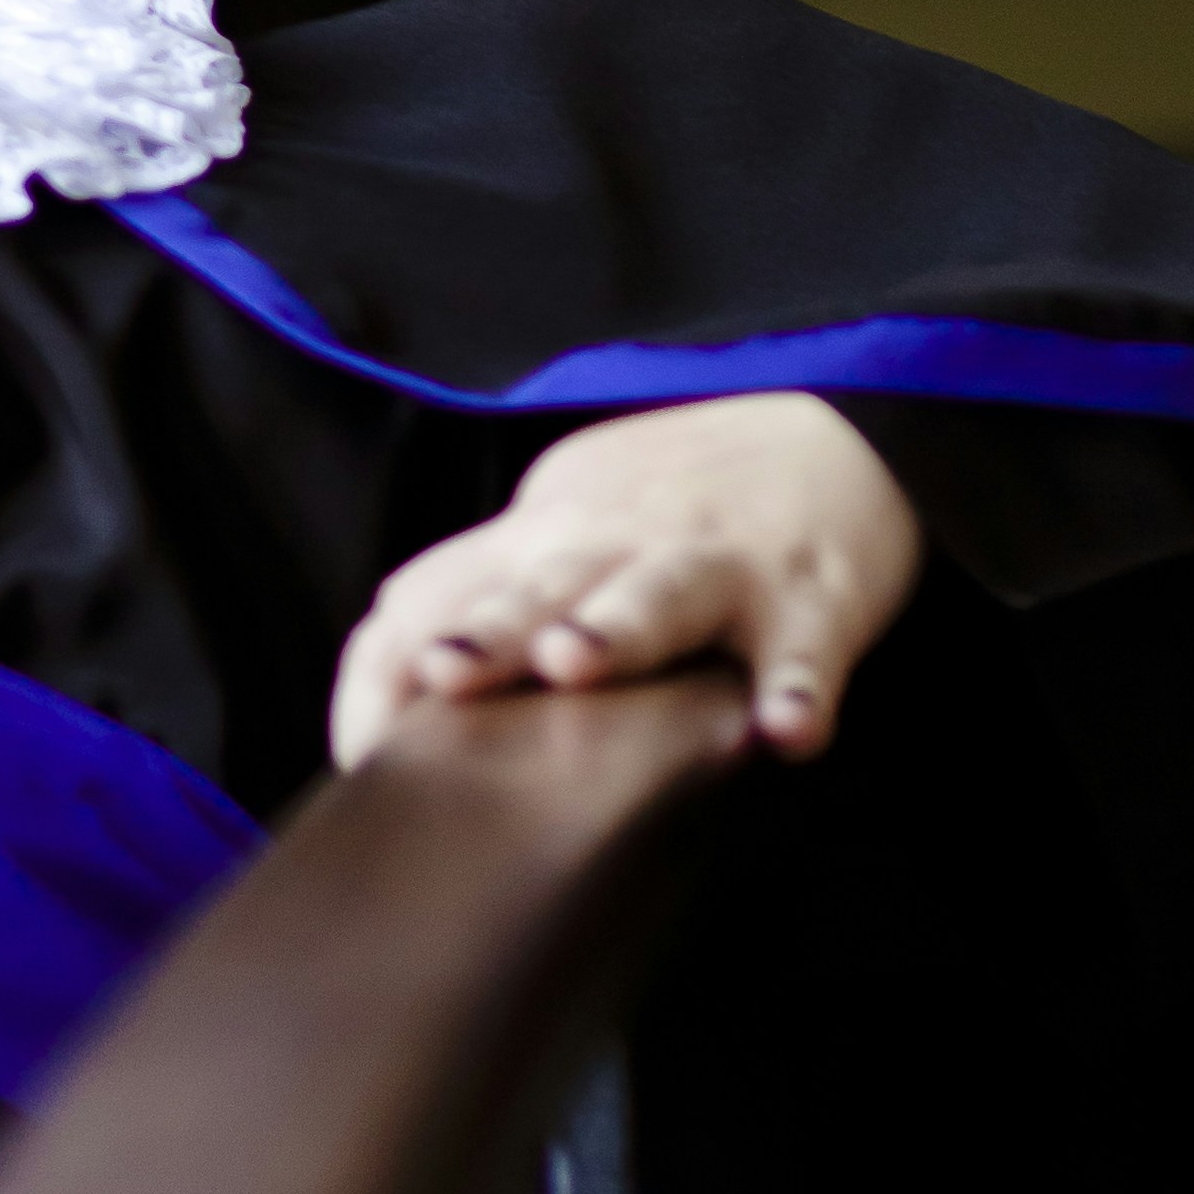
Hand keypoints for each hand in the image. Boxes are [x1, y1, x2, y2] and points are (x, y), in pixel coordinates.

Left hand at [329, 393, 922, 772]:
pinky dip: (795, 686)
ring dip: (616, 628)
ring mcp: (714, 563)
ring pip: (657, 593)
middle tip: (446, 676)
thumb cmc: (665, 513)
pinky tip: (787, 731)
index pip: (437, 595)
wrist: (827, 434)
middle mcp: (614, 543)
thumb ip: (479, 604)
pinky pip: (801, 647)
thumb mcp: (558, 536)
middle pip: (539, 586)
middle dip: (488, 633)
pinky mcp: (809, 595)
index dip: (391, 672)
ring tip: (575, 664)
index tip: (365, 758)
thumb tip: (384, 699)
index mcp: (538, 539)